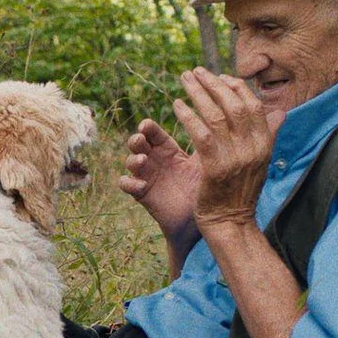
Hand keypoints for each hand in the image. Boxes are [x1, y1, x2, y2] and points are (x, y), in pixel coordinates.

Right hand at [119, 118, 200, 253]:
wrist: (202, 218)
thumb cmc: (207, 186)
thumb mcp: (208, 162)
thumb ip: (205, 142)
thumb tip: (212, 120)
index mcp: (168, 149)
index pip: (154, 132)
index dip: (147, 127)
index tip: (146, 125)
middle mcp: (155, 160)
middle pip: (137, 143)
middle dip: (135, 139)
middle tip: (140, 139)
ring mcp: (147, 176)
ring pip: (130, 161)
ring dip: (133, 159)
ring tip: (143, 161)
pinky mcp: (141, 193)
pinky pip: (126, 184)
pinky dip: (129, 182)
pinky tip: (141, 185)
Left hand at [173, 68, 284, 231]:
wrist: (230, 222)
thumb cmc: (241, 190)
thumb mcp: (261, 161)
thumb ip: (269, 134)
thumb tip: (281, 111)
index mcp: (265, 143)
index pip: (253, 105)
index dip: (235, 87)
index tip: (219, 76)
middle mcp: (253, 148)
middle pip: (233, 105)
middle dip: (213, 84)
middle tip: (195, 71)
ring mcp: (235, 158)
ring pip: (216, 116)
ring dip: (198, 94)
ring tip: (184, 80)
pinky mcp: (215, 167)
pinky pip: (200, 134)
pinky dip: (188, 116)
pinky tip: (177, 106)